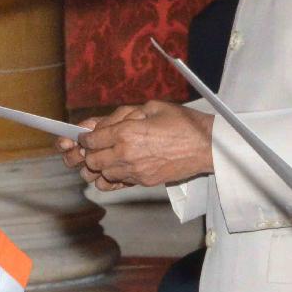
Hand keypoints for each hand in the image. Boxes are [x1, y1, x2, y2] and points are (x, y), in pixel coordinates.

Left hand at [57, 103, 213, 189]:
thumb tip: (101, 124)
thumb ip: (122, 115)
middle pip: (92, 160)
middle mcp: (127, 154)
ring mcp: (135, 171)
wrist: (206, 146)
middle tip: (95, 147)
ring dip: (100, 166)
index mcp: (127, 132)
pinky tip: (119, 168)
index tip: (86, 136)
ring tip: (107, 157)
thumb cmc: (182, 123)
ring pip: (102, 175)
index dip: (84, 137)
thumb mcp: (150, 108)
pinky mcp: (144, 182)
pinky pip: (118, 183)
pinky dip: (113, 177)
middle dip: (89, 153)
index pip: (91, 139)